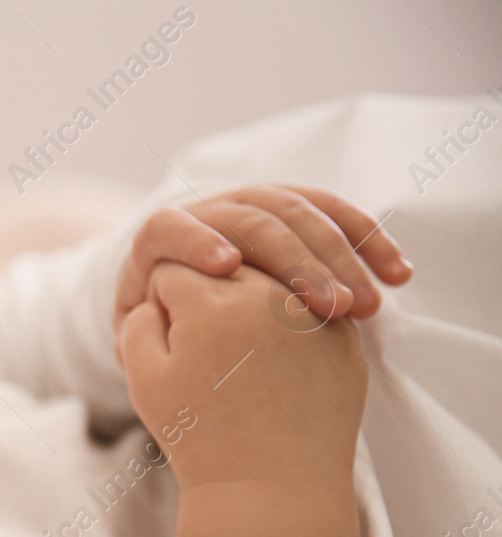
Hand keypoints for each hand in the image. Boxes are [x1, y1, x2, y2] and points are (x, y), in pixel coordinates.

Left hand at [113, 184, 413, 361]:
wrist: (182, 298)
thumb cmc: (159, 327)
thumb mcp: (138, 331)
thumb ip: (140, 327)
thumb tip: (149, 324)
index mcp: (161, 239)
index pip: (171, 227)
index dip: (195, 241)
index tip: (226, 268)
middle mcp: (209, 212)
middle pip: (252, 219)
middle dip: (295, 261)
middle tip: (332, 308)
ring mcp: (254, 205)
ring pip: (299, 211)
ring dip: (340, 255)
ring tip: (368, 306)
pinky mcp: (293, 210)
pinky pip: (335, 213)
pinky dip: (368, 240)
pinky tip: (398, 274)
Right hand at [118, 262, 367, 536]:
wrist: (272, 491)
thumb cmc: (202, 439)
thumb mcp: (144, 380)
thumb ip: (138, 321)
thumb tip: (160, 296)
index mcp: (211, 301)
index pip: (173, 265)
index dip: (163, 302)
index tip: (171, 340)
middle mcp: (267, 295)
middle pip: (226, 261)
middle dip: (208, 294)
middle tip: (205, 351)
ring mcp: (311, 313)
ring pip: (271, 277)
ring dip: (251, 303)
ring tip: (241, 358)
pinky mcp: (343, 338)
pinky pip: (308, 307)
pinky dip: (288, 326)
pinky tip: (274, 369)